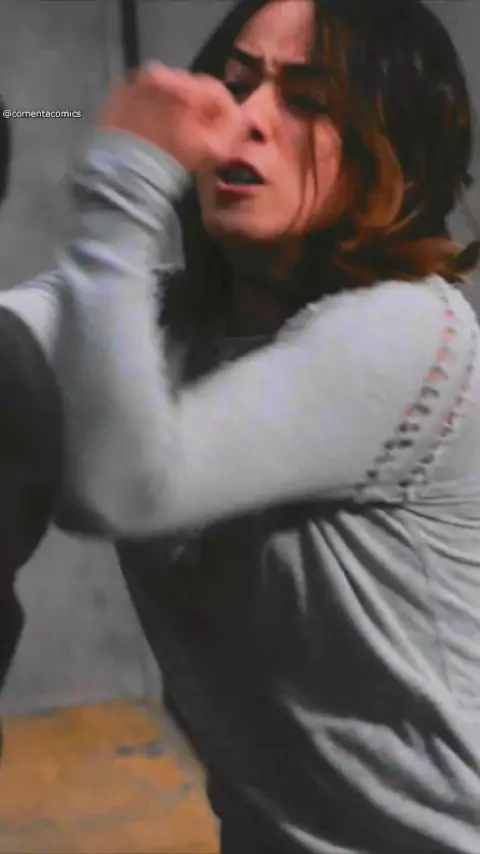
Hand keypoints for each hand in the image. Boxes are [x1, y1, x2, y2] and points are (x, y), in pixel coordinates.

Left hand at [99, 62, 244, 173]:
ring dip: (172, 102)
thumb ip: (235, 127)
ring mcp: (138, 80)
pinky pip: (143, 91)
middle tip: (195, 130)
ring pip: (166, 87)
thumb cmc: (175, 163)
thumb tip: (242, 115)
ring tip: (171, 127)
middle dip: (196, 105)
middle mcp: (164, 74)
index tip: (225, 127)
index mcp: (189, 88)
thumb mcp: (216, 151)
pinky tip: (150, 124)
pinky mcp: (119, 91)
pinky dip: (150, 103)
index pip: (218, 91)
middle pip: (191, 86)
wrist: (125, 174)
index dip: (225, 110)